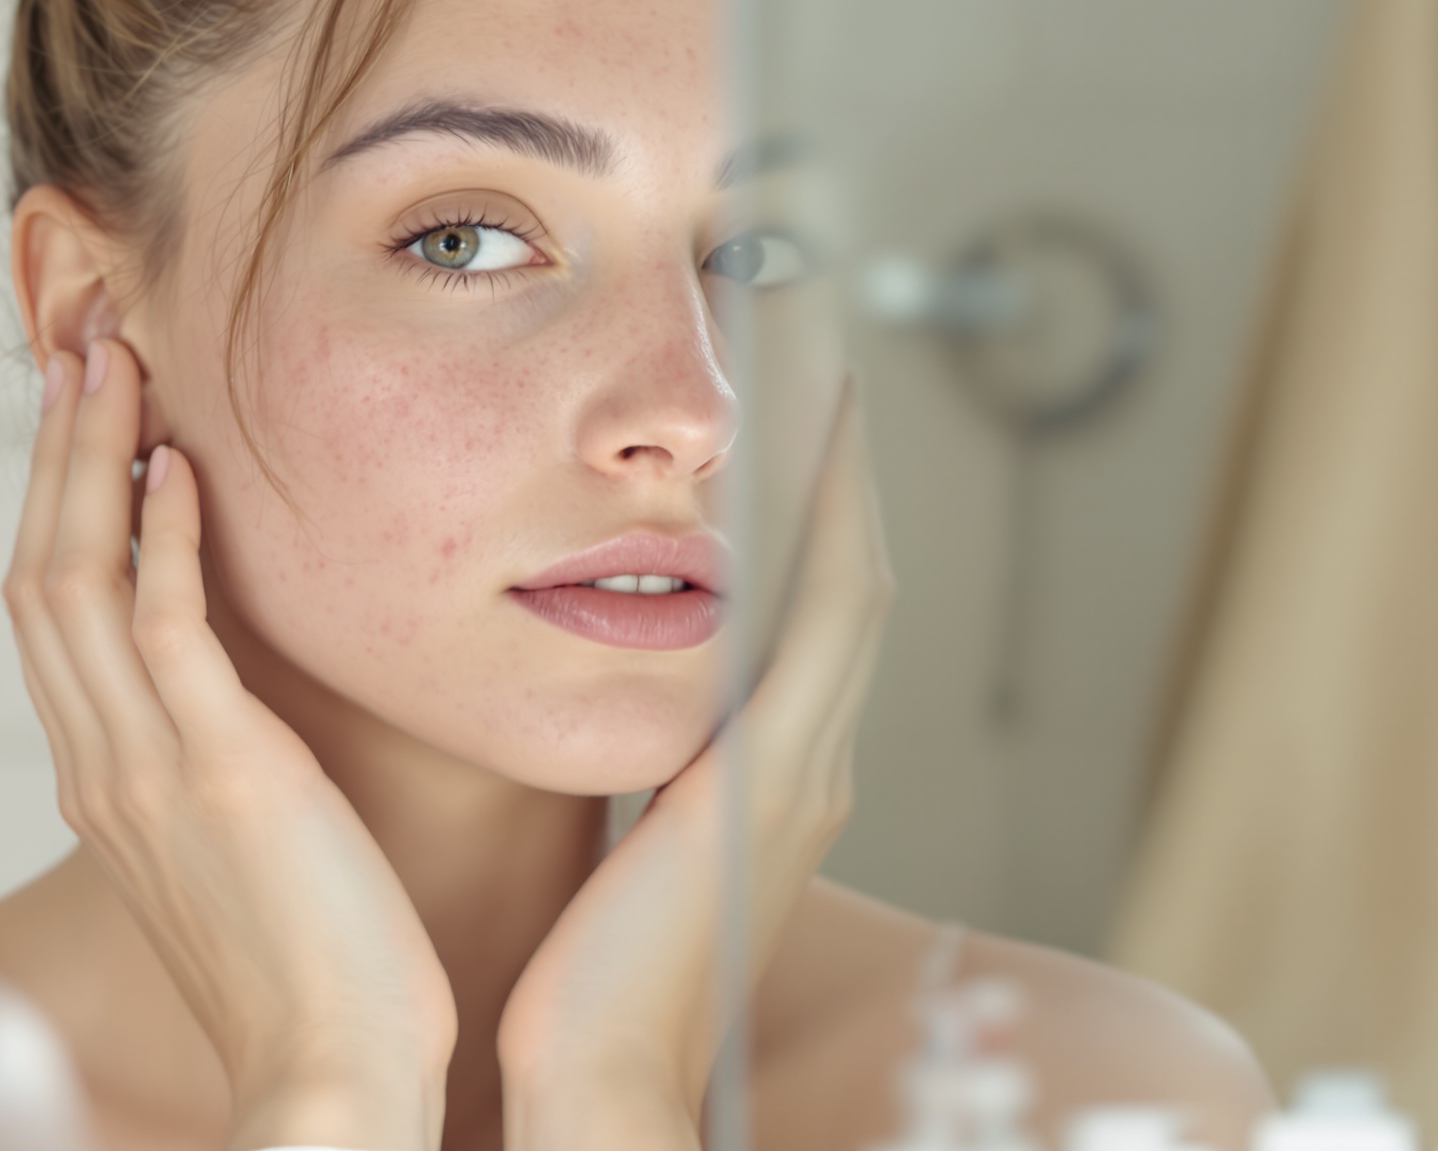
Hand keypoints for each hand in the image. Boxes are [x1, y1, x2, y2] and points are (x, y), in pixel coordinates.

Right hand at [6, 339, 454, 1150]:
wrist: (331, 1071)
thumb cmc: (311, 969)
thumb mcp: (233, 846)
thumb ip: (206, 763)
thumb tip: (226, 697)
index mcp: (100, 781)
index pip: (49, 609)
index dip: (56, 498)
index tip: (84, 410)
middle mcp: (100, 767)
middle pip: (37, 572)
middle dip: (56, 450)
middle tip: (82, 345)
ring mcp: (146, 770)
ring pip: (76, 579)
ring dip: (93, 460)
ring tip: (116, 362)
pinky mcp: (218, 774)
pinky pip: (166, 629)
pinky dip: (162, 538)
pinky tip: (180, 466)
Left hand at [495, 380, 892, 1150]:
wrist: (602, 1090)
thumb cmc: (590, 996)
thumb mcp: (626, 860)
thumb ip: (640, 785)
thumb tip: (604, 717)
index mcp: (772, 786)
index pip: (807, 617)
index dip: (813, 516)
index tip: (798, 424)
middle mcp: (810, 768)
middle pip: (847, 581)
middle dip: (842, 470)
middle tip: (825, 360)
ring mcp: (806, 771)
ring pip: (847, 582)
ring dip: (843, 474)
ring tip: (827, 367)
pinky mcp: (775, 778)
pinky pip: (820, 617)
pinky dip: (831, 525)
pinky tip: (823, 442)